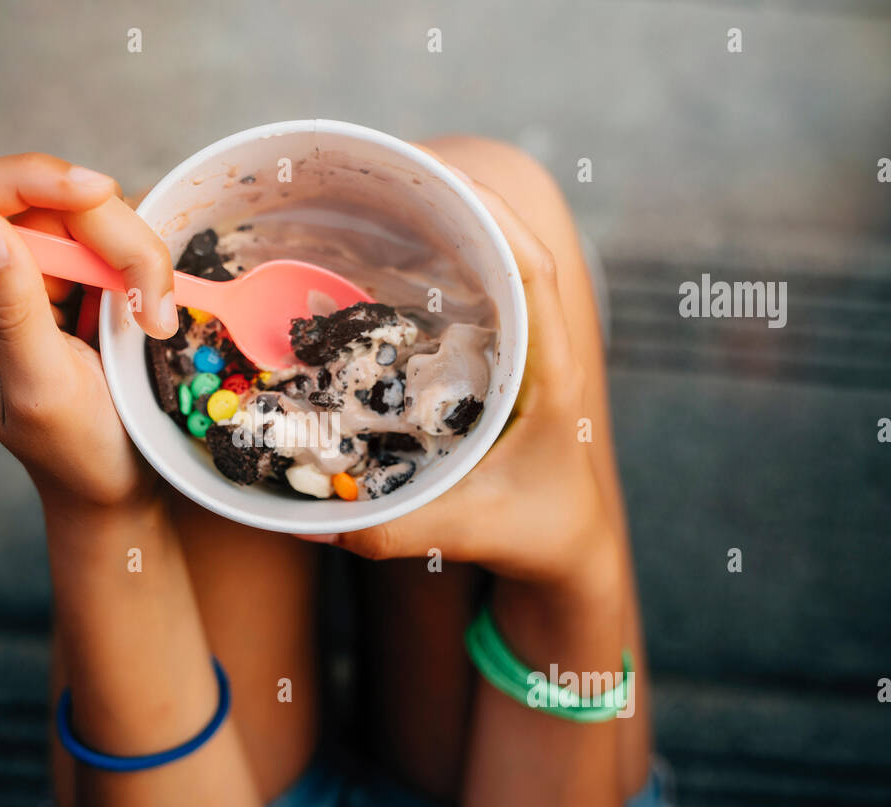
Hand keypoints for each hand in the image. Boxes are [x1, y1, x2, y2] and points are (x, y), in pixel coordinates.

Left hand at [0, 153, 177, 507]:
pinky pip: (117, 238)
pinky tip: (155, 315)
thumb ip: (10, 308)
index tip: (96, 196)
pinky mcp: (84, 280)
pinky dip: (148, 267)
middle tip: (150, 302)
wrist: (119, 487)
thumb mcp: (43, 388)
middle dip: (109, 232)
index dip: (26, 178)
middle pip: (43, 196)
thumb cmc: (78, 453)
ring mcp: (41, 277)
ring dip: (138, 256)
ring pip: (89, 212)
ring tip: (156, 321)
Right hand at [304, 169, 615, 589]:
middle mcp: (544, 350)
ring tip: (396, 196)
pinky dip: (448, 266)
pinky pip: (482, 297)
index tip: (449, 185)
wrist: (571, 550)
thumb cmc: (540, 534)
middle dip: (467, 204)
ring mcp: (526, 353)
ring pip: (500, 268)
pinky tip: (400, 258)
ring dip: (458, 228)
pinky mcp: (505, 365)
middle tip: (401, 173)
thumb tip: (319, 523)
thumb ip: (401, 528)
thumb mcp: (473, 530)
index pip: (538, 276)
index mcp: (555, 374)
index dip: (499, 223)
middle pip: (517, 252)